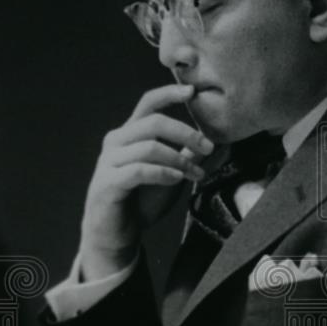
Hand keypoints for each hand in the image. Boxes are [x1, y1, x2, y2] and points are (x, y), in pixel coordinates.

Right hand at [78, 84, 214, 279]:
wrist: (116, 234)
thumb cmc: (143, 200)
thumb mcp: (173, 174)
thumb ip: (188, 156)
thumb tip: (219, 143)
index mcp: (130, 134)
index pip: (148, 103)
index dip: (170, 93)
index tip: (193, 91)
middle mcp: (117, 142)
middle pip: (154, 123)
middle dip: (186, 133)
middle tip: (208, 148)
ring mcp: (109, 162)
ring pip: (149, 147)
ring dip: (179, 159)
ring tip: (196, 173)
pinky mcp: (107, 183)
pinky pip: (138, 170)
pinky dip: (162, 173)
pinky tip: (177, 179)